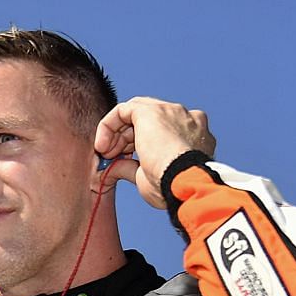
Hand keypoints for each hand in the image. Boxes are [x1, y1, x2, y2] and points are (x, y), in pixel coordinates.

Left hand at [93, 98, 216, 209]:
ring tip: (107, 155)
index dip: (136, 145)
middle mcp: (184, 118)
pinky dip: (108, 125)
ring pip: (135, 114)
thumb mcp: (149, 177)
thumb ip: (132, 168)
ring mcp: (169, 111)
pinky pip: (123, 110)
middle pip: (147, 122)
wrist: (182, 179)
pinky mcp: (150, 109)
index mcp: (193, 134)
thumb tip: (114, 168)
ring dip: (116, 134)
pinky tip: (102, 145)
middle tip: (112, 158)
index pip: (160, 132)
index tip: (124, 160)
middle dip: (125, 140)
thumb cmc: (172, 186)